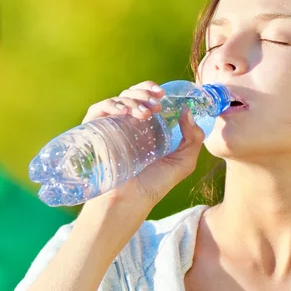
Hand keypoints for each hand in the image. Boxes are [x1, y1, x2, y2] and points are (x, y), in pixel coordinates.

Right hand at [82, 81, 205, 212]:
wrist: (132, 200)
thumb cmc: (155, 184)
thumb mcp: (184, 161)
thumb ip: (193, 138)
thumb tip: (188, 110)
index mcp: (146, 127)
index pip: (145, 98)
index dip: (151, 90)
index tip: (162, 93)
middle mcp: (127, 124)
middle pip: (131, 95)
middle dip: (143, 91)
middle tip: (156, 101)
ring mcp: (111, 127)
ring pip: (117, 100)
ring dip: (132, 99)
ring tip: (147, 112)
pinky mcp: (96, 132)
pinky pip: (99, 109)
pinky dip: (112, 105)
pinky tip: (126, 112)